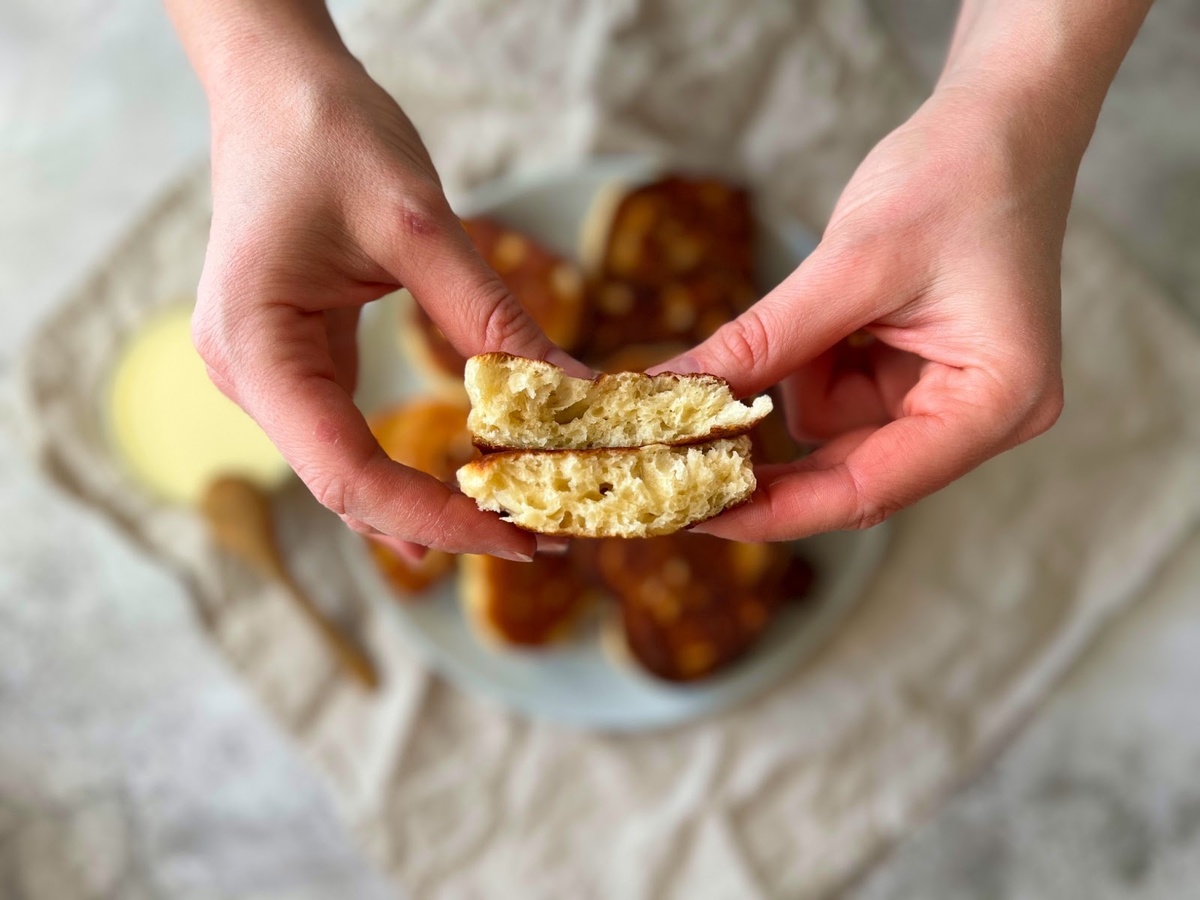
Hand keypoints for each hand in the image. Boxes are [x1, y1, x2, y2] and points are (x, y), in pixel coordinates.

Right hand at [192, 50, 581, 558]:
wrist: (277, 87)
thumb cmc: (331, 136)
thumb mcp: (422, 226)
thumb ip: (493, 319)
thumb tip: (577, 396)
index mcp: (256, 346)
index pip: (344, 472)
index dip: (433, 516)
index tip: (516, 537)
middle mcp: (246, 373)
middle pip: (343, 484)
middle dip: (440, 519)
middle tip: (536, 539)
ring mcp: (264, 369)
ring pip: (343, 468)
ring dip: (424, 501)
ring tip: (510, 524)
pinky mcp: (292, 357)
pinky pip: (344, 431)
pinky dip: (402, 465)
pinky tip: (452, 492)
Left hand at [648, 0, 1149, 541]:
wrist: (1001, 123)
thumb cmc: (954, 176)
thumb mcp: (853, 262)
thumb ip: (765, 341)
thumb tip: (672, 397)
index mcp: (996, 403)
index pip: (868, 491)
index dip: (774, 511)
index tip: (693, 512)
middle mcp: (982, 419)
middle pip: (848, 469)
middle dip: (768, 444)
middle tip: (676, 436)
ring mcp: (951, 401)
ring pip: (830, 426)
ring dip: (798, 372)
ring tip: (828, 295)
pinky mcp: (920, 378)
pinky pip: (837, 393)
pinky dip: (812, 356)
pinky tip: (837, 304)